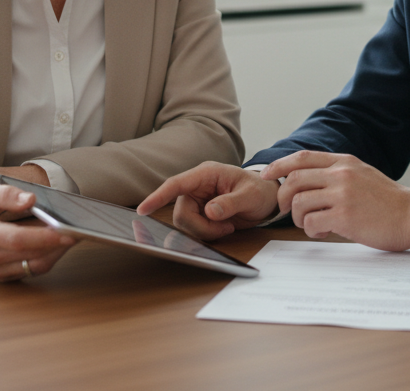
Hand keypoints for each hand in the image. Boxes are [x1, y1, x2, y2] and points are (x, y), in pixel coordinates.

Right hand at [0, 181, 75, 280]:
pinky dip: (46, 259)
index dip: (44, 236)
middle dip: (58, 244)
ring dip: (56, 253)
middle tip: (79, 229)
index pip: (17, 239)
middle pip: (30, 255)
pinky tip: (57, 245)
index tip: (67, 230)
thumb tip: (31, 199)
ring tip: (72, 236)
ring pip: (33, 266)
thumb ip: (5, 194)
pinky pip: (28, 271)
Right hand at [135, 162, 279, 240]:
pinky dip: (206, 234)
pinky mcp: (199, 214)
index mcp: (206, 174)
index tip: (142, 210)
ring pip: (185, 224)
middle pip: (181, 212)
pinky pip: (193, 229)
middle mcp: (196, 187)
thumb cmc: (260, 190)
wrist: (266, 198)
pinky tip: (223, 229)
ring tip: (227, 227)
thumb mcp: (251, 196)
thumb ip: (230, 203)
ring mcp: (196, 201)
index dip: (158, 196)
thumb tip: (209, 211)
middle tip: (225, 229)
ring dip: (204, 232)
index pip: (176, 184)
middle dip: (200, 227)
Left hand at [263, 151, 409, 251]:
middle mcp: (341, 174)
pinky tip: (323, 232)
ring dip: (298, 218)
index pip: (302, 157)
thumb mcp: (361, 174)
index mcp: (344, 162)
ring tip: (312, 224)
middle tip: (287, 210)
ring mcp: (342, 195)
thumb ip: (336, 173)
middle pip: (294, 180)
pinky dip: (311, 230)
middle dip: (283, 197)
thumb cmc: (387, 200)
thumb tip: (306, 179)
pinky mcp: (345, 217)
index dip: (279, 165)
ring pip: (299, 203)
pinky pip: (311, 222)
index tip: (266, 174)